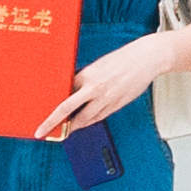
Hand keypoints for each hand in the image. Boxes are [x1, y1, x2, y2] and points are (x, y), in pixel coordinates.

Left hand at [39, 36, 173, 140]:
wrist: (146, 59)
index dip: (54, 105)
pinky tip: (85, 123)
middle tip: (44, 131)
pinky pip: (99, 117)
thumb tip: (73, 91)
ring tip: (66, 130)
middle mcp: (95, 88)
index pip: (65, 93)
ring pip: (85, 118)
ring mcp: (106, 99)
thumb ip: (85, 79)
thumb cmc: (123, 59)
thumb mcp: (98, 66)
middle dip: (54, 122)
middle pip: (68, 109)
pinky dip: (90, 121)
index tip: (44, 112)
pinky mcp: (117, 105)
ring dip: (74, 126)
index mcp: (87, 75)